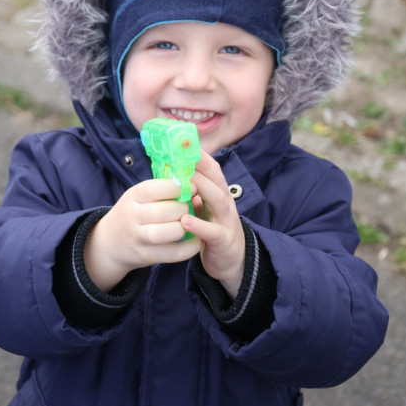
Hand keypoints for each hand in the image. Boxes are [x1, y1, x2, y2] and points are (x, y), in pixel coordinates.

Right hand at [84, 178, 202, 291]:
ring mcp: (139, 238)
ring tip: (189, 224)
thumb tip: (192, 185)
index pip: (155, 188)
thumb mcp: (138, 197)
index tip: (190, 188)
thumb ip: (160, 190)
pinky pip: (173, 254)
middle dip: (183, 209)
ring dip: (184, 228)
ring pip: (167, 233)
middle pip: (164, 211)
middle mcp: (133, 216)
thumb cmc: (131, 214)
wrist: (108, 242)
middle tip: (189, 208)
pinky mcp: (146, 256)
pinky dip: (189, 248)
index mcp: (133, 196)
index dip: (176, 188)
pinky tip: (196, 240)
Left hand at [182, 154, 245, 298]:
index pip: (213, 171)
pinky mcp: (223, 240)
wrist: (232, 261)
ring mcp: (226, 221)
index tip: (187, 144)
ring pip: (218, 201)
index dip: (202, 158)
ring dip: (203, 190)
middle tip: (184, 158)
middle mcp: (226, 204)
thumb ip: (194, 193)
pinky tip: (185, 221)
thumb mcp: (205, 209)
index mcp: (219, 194)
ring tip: (186, 184)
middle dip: (202, 169)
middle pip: (216, 181)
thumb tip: (174, 174)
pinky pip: (212, 232)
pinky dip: (199, 226)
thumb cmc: (213, 230)